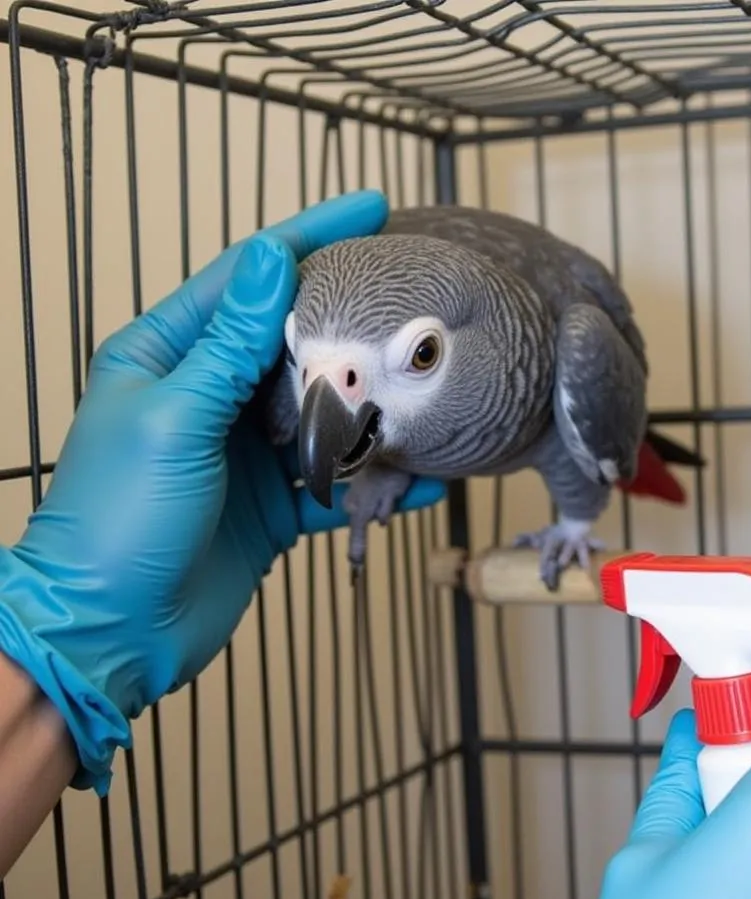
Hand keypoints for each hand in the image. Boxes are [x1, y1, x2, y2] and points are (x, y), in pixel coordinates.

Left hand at [0, 191, 445, 795]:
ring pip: (324, 410)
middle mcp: (212, 396)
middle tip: (416, 288)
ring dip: (372, 402)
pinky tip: (423, 478)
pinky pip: (336, 482)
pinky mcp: (274, 505)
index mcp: (171, 357)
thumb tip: (270, 256)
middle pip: (295, 338)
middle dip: (352, 315)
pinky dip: (376, 482)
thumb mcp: (176, 419)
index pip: (249, 279)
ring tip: (429, 381)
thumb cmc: (119, 519)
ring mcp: (247, 453)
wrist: (113, 630)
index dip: (310, 238)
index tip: (371, 207)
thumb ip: (229, 343)